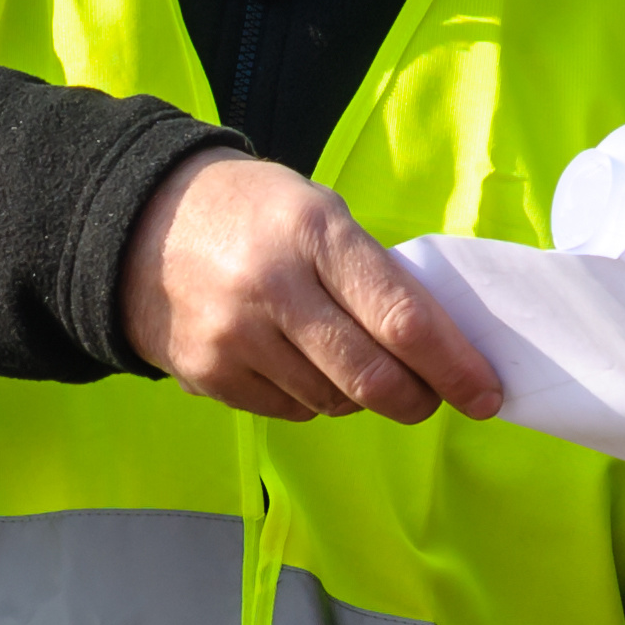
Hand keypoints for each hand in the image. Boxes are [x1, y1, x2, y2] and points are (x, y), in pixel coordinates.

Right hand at [122, 152, 504, 423]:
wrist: (139, 226)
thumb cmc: (253, 216)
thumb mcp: (318, 213)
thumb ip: (373, 275)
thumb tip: (438, 348)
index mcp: (314, 233)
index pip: (402, 318)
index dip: (453, 366)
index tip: (486, 392)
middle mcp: (273, 287)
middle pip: (372, 376)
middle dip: (418, 398)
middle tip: (431, 398)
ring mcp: (236, 337)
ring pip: (334, 402)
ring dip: (362, 397)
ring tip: (353, 364)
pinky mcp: (209, 375)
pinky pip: (291, 411)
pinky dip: (315, 400)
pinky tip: (303, 367)